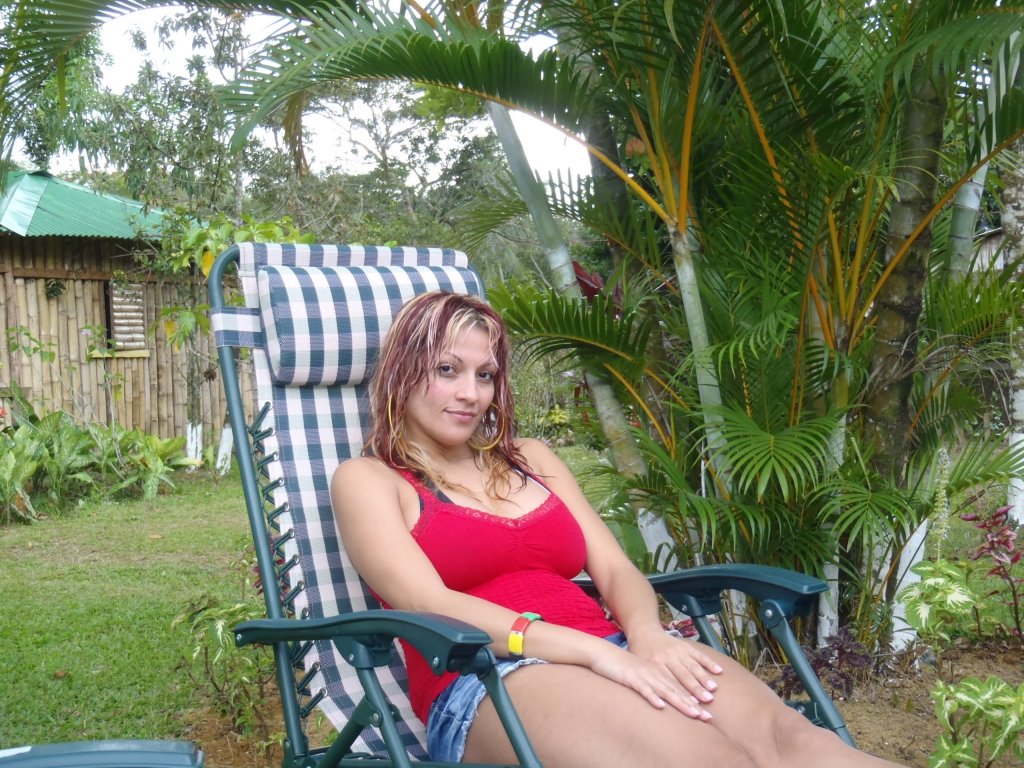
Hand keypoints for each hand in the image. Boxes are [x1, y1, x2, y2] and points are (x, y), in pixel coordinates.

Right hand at [588, 637, 720, 719]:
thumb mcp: (643, 673)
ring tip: (693, 713)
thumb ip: (655, 683)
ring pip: (665, 689)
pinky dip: (652, 696)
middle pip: (677, 689)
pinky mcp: (630, 677)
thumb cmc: (624, 666)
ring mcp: (643, 674)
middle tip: (707, 716)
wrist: (604, 653)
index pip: (679, 687)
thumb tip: (666, 700)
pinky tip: (660, 705)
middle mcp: (655, 672)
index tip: (707, 713)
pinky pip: (643, 688)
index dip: (693, 700)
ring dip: (680, 701)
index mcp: (659, 671)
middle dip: (693, 703)